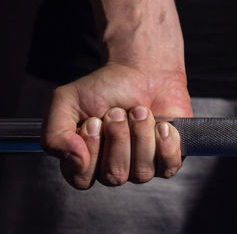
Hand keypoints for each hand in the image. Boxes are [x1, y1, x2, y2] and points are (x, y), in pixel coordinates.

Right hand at [42, 64, 192, 188]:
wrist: (143, 71)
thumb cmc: (105, 87)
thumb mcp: (67, 100)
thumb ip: (55, 134)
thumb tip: (76, 161)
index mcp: (84, 160)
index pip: (82, 178)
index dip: (91, 148)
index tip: (95, 120)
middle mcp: (112, 169)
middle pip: (115, 175)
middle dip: (119, 137)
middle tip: (119, 111)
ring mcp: (141, 167)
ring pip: (142, 172)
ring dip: (141, 135)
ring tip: (140, 111)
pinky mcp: (167, 160)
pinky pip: (168, 167)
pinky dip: (166, 143)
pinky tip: (162, 125)